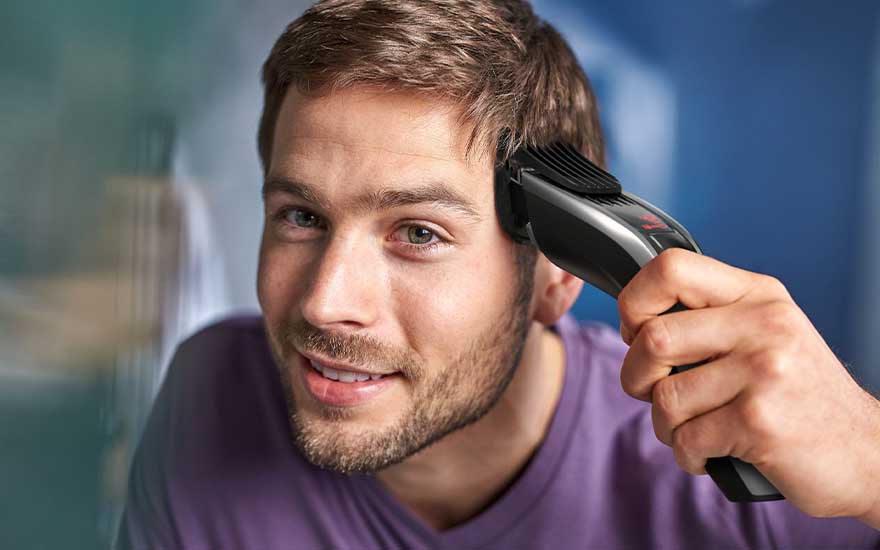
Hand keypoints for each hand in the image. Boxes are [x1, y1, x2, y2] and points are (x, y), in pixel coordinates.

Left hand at [617, 248, 879, 526]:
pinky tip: (713, 454)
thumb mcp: (768, 332)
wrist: (866, 453)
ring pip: (664, 397)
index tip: (637, 331)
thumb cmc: (800, 395)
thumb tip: (635, 318)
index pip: (670, 268)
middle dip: (637, 376)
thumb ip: (710, 316)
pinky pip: (685, 439)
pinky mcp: (759, 423)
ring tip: (696, 429)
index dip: (635, 302)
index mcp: (757, 295)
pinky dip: (688, 456)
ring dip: (666, 425)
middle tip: (656, 392)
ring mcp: (764, 372)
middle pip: (653, 338)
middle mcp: (763, 325)